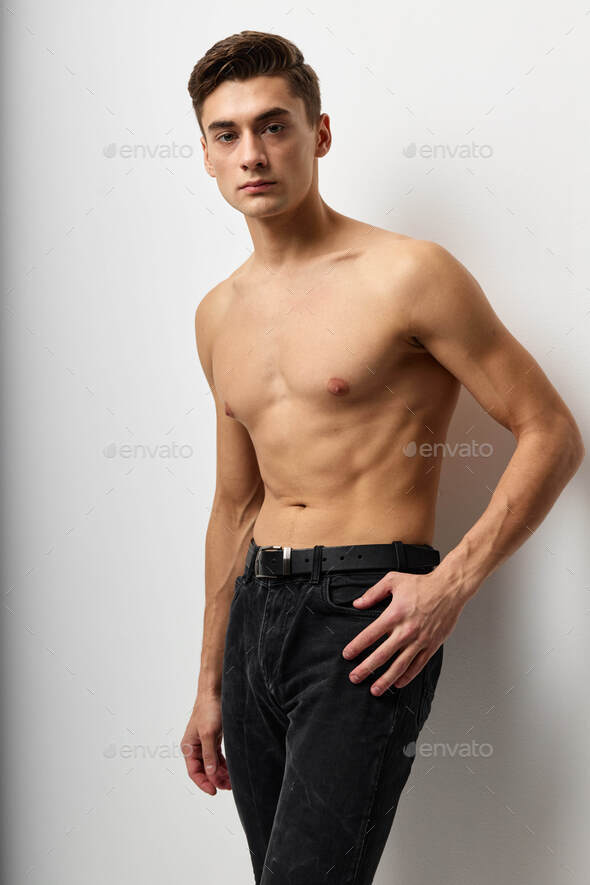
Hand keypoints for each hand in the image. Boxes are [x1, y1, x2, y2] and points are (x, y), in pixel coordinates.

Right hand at [181, 694, 230, 794]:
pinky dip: (224, 764)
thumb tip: (210, 774)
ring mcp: (205, 743)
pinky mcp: (214, 738)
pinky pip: (218, 756)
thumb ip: (209, 755)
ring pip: (212, 764)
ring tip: (232, 782)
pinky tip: (231, 770)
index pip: (194, 772)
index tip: (214, 791)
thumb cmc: (209, 709)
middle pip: (204, 770)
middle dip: (215, 780)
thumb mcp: (209, 733)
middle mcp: (195, 746)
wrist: (216, 691)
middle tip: (228, 788)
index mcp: (188, 747)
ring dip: (221, 774)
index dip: (204, 783)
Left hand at [341, 570, 463, 694]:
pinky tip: (398, 682)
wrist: (449, 589)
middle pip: (382, 655)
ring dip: (386, 679)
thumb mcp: (393, 581)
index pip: (370, 635)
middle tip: (355, 678)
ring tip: (375, 689)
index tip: (348, 655)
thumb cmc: (422, 584)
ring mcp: (419, 640)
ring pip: (400, 665)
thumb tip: (358, 603)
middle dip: (366, 669)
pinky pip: (418, 665)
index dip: (356, 647)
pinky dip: (407, 676)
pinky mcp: (431, 645)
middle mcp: (406, 630)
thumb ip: (373, 593)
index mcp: (394, 615)